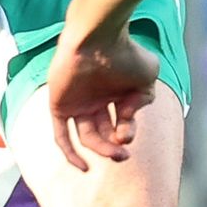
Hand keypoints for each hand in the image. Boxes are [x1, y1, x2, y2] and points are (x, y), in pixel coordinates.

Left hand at [47, 26, 160, 169]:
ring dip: (102, 149)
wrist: (98, 39)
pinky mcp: (59, 106)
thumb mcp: (147, 78)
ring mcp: (76, 104)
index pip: (121, 123)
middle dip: (115, 146)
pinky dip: (70, 153)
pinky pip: (61, 135)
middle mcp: (94, 101)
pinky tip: (83, 167)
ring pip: (87, 137)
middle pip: (103, 133)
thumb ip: (144, 100)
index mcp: (114, 94)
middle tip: (123, 154)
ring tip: (117, 154)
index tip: (130, 124)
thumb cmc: (125, 53)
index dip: (127, 130)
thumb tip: (128, 116)